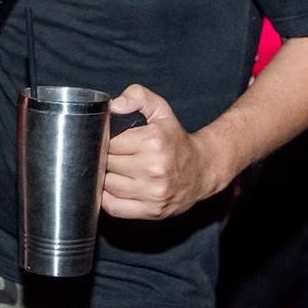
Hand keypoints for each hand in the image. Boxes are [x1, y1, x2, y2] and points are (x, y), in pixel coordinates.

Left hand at [102, 84, 228, 218]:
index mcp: (154, 142)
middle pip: (107, 164)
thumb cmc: (176, 140)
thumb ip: (138, 96)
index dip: (105, 140)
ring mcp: (153, 193)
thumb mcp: (161, 110)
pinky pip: (114, 207)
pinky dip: (107, 198)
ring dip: (106, 178)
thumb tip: (115, 105)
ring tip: (116, 170)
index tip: (111, 140)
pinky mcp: (151, 211)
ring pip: (107, 185)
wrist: (202, 170)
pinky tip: (115, 188)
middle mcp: (154, 169)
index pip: (109, 142)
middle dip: (105, 158)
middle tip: (114, 155)